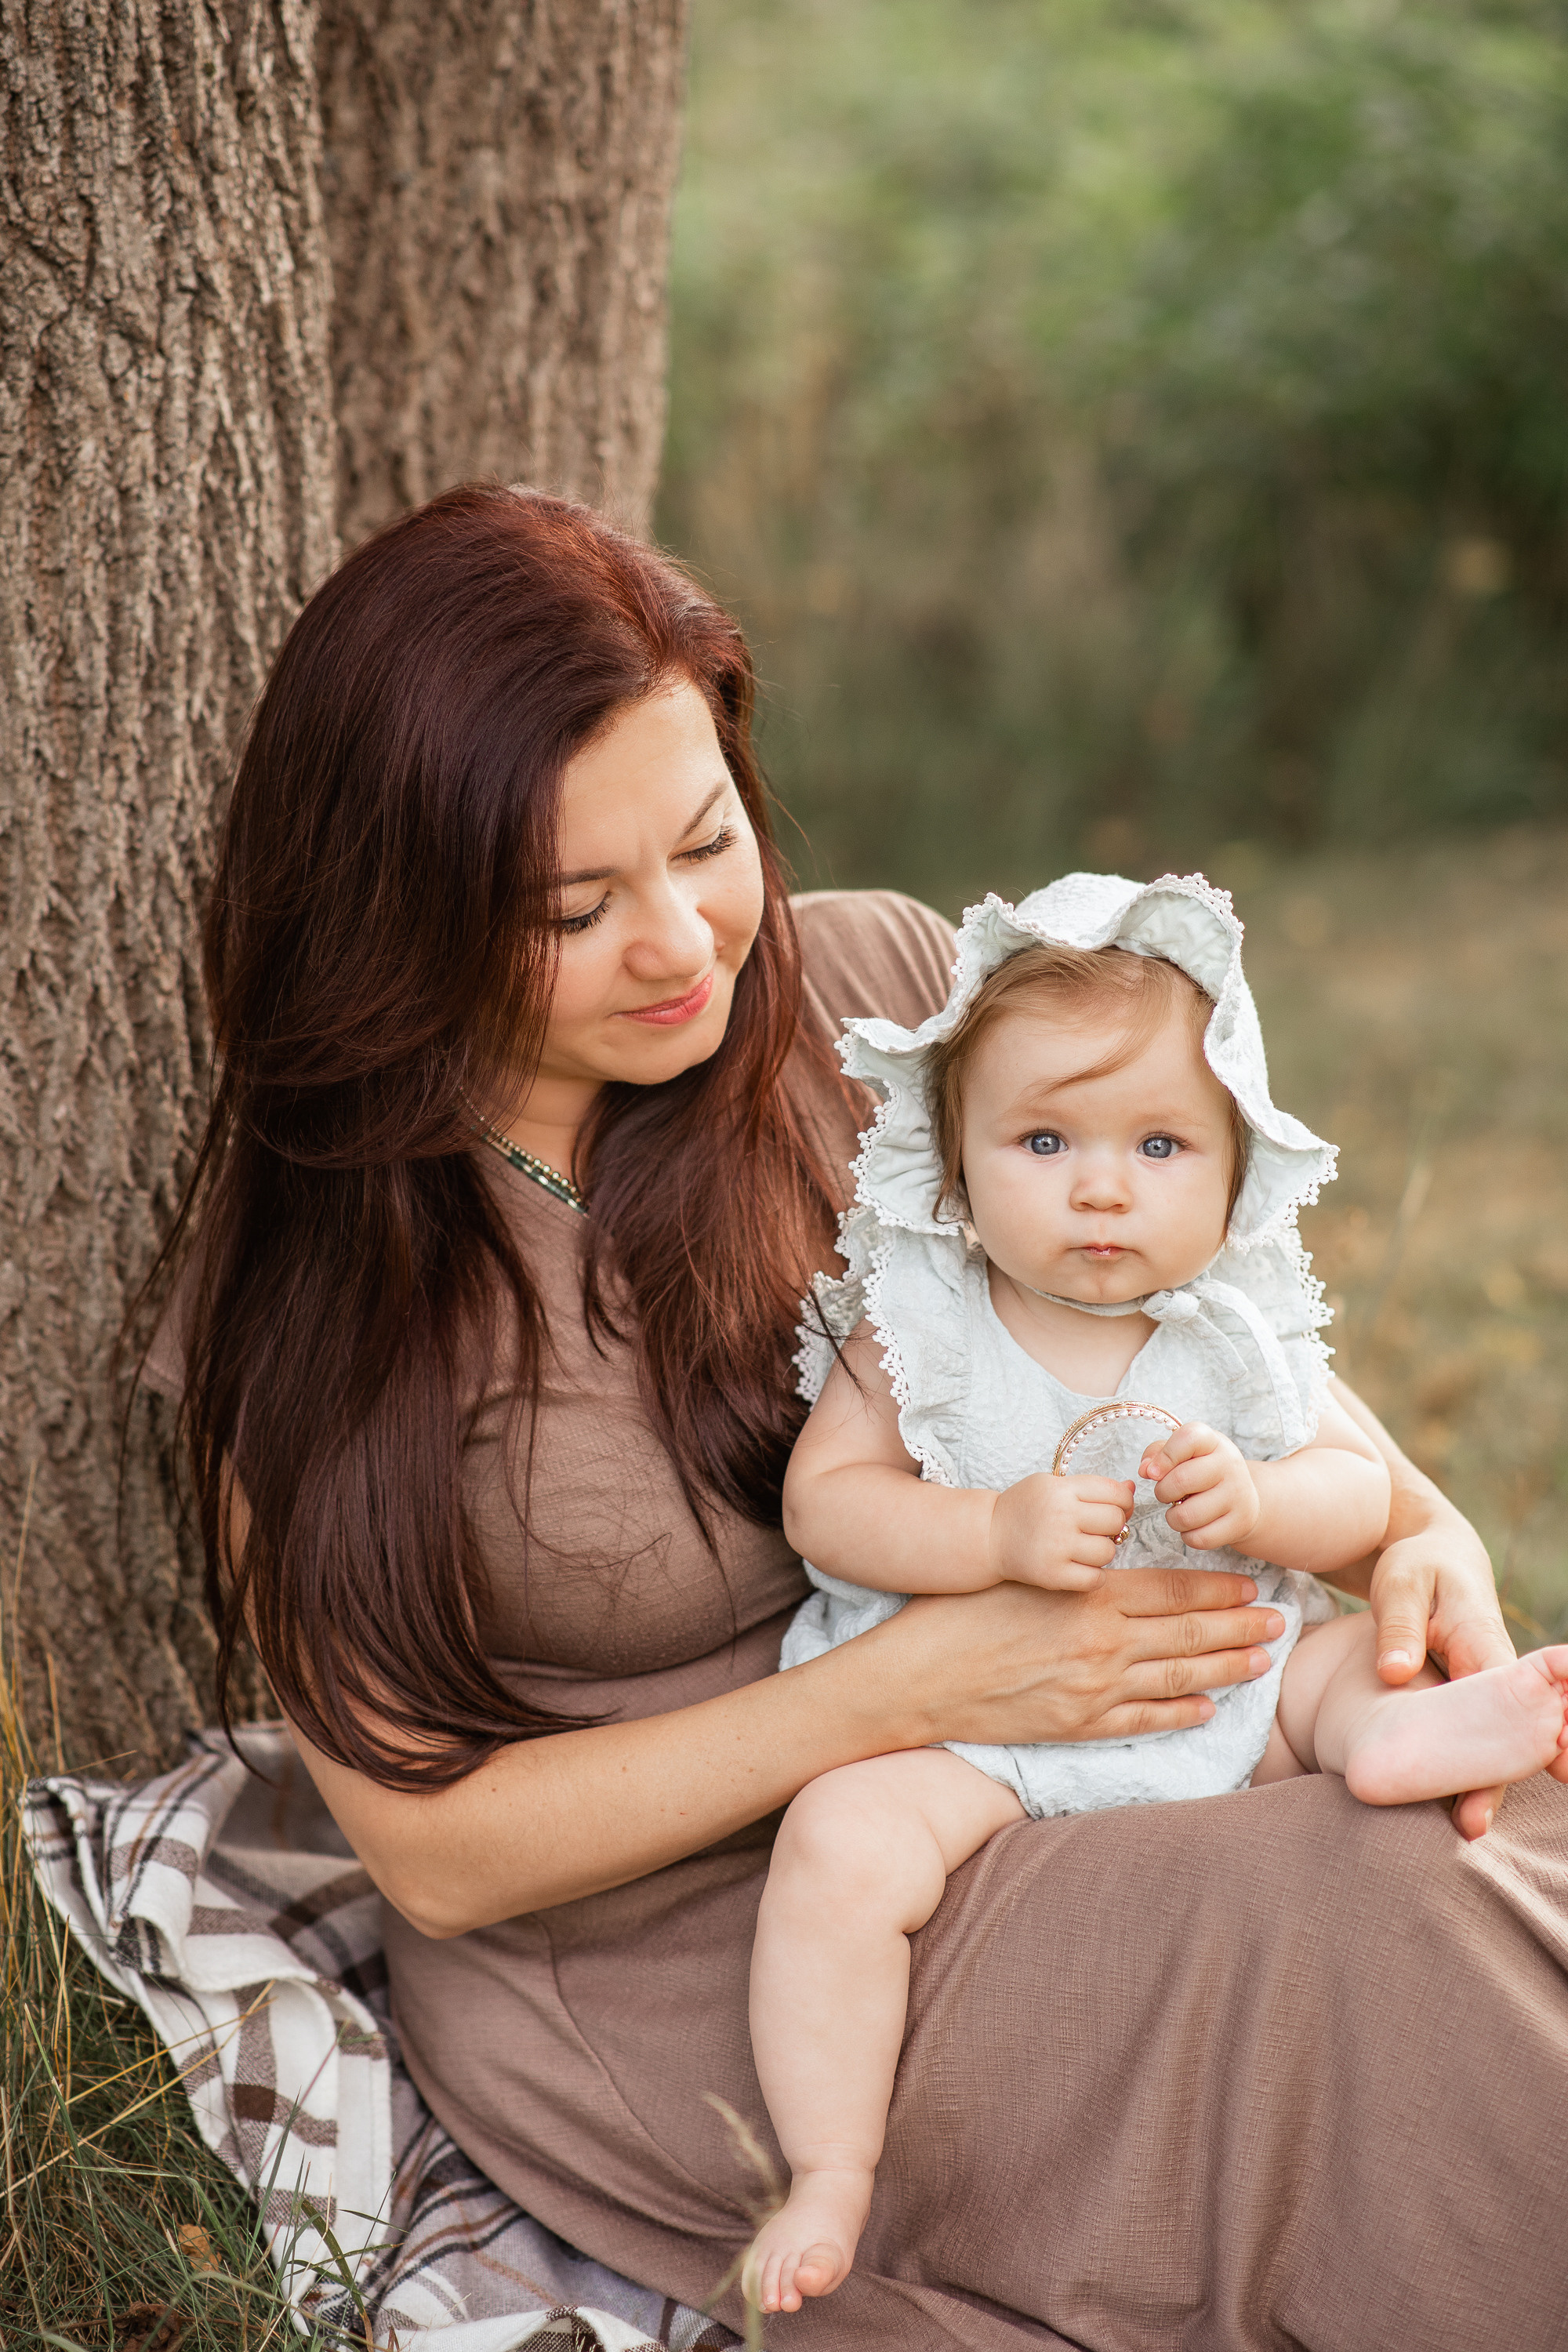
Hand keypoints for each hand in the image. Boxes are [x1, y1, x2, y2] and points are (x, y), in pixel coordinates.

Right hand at [892, 1565, 1286, 1746]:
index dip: (1220, 1588)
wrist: (916, 1680)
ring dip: (1226, 1668)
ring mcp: (1093, 1690)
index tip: (1251, 1584)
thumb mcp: (1020, 1575)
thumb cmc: (958, 1613)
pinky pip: (1144, 1721)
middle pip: (1189, 1632)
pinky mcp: (1078, 1726)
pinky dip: (1181, 1714)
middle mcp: (1101, 1642)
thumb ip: (1075, 1569)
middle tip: (1279, 1620)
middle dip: (1241, 1626)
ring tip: (1261, 1661)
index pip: (1174, 1588)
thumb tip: (1118, 1559)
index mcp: (1089, 1595)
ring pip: (1178, 1676)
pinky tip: (1209, 1708)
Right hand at [988, 1471, 1132, 1590]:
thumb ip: (1092, 1487)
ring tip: (1085, 1548)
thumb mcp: (1053, 1485)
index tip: (1113, 1508)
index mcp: (1061, 1489)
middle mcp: (1060, 1515)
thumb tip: (1131, 1489)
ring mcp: (1056, 1547)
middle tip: (1097, 1530)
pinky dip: (1094, 1576)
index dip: (1122, 1502)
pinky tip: (1081, 1567)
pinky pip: (1095, 1579)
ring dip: (1102, 1551)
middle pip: (1115, 1520)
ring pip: (1108, 1551)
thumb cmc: (1025, 1508)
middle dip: (1112, 1526)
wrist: (989, 1535)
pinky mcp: (1053, 1575)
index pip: (1116, 1492)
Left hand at [1140, 1422, 1260, 1550]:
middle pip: (1181, 1480)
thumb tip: (1145, 1470)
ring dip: (1173, 1517)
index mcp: (1213, 1442)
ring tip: (1180, 1510)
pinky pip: (1199, 1538)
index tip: (1152, 1472)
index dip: (1165, 1456)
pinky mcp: (1240, 1523)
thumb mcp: (1184, 1453)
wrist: (1244, 1498)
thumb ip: (1157, 1453)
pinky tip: (1194, 1525)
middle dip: (1162, 1492)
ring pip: (1186, 1516)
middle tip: (1166, 1493)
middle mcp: (1229, 1465)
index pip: (1189, 1438)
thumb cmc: (1203, 1472)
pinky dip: (1188, 1535)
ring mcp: (1237, 1495)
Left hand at [1370, 1515, 1537, 1838]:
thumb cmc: (1416, 1566)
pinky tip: (1446, 1801)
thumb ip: (1400, 1628)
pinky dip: (1466, 1765)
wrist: (1431, 1553)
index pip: (1509, 1697)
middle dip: (1500, 1778)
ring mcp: (1481, 1689)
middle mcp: (1491, 1671)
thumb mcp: (1402, 1586)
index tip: (1551, 1770)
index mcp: (1483, 1642)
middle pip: (1506, 1733)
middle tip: (1475, 1825)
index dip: (1528, 1737)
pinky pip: (1470, 1735)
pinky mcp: (1466, 1697)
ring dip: (1484, 1780)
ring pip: (1490, 1741)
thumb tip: (1394, 1673)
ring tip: (1465, 1827)